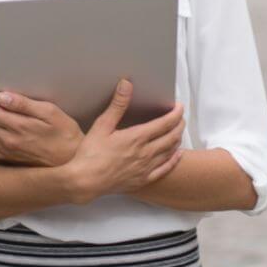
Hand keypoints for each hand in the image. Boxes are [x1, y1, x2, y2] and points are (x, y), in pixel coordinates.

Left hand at [0, 91, 83, 166]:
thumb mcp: (50, 112)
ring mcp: (7, 153)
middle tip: (0, 108)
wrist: (71, 161)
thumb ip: (24, 103)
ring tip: (0, 120)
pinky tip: (2, 134)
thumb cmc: (64, 136)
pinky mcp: (9, 161)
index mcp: (18, 127)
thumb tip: (3, 96)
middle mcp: (9, 141)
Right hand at [63, 79, 184, 203]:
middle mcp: (145, 153)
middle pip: (171, 137)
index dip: (175, 113)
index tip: (180, 107)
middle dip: (179, 125)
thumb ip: (117, 105)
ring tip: (179, 131)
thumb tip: (126, 84)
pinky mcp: (142, 180)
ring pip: (170, 152)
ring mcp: (146, 168)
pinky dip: (174, 160)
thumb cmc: (91, 154)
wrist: (85, 181)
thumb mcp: (102, 125)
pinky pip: (164, 169)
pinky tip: (177, 155)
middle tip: (181, 117)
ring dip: (177, 140)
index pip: (164, 123)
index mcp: (137, 137)